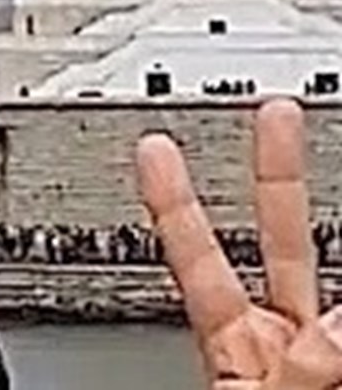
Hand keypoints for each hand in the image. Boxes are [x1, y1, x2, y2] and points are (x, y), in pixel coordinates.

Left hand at [138, 98, 341, 388]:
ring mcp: (328, 364)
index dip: (173, 202)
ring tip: (307, 146)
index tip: (152, 147)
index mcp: (234, 356)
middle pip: (280, 243)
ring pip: (341, 291)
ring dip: (330, 224)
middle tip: (275, 112)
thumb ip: (295, 377)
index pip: (194, 262)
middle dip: (278, 173)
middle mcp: (286, 351)